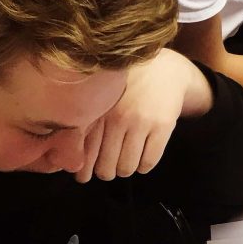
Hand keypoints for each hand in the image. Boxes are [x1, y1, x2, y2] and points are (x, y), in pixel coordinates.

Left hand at [76, 49, 210, 182]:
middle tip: (113, 163)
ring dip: (127, 168)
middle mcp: (118, 117)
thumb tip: (76, 168)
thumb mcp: (105, 102)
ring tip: (129, 157)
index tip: (86, 175)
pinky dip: (145, 165)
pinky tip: (144, 154)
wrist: (165, 68)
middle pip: (106, 168)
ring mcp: (142, 121)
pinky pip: (148, 162)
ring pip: (127, 168)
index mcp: (100, 111)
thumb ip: (88, 128)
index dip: (85, 172)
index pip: (86, 155)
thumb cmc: (129, 88)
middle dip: (108, 171)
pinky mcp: (163, 124)